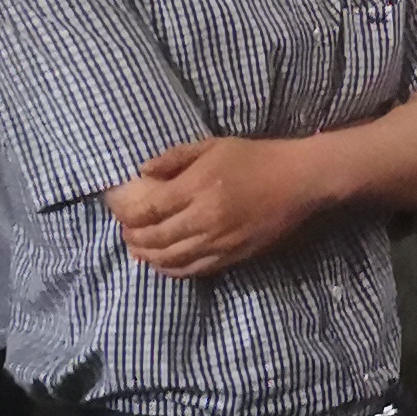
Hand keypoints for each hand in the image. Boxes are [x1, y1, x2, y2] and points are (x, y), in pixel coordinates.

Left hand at [108, 139, 329, 276]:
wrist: (299, 181)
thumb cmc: (256, 157)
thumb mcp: (213, 146)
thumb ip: (175, 157)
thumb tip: (142, 171)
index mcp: (198, 188)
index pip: (147, 210)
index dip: (124, 212)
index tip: (117, 207)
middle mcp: (204, 220)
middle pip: (153, 238)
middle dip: (132, 236)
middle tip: (125, 230)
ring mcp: (218, 242)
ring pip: (170, 259)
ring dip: (147, 256)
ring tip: (137, 248)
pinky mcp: (232, 256)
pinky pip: (193, 270)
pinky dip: (171, 269)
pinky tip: (162, 263)